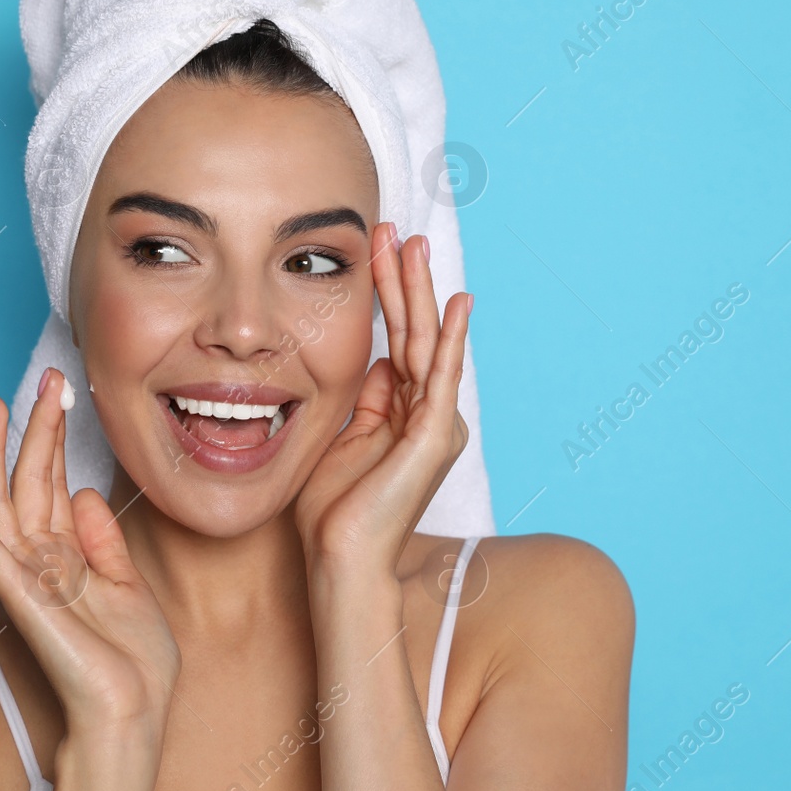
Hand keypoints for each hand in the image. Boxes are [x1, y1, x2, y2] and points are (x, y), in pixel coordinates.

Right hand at [0, 369, 180, 740]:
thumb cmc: (134, 664)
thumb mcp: (129, 587)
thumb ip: (104, 542)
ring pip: (2, 504)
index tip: (62, 390)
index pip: (53, 484)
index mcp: (69, 556)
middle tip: (43, 378)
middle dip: (34, 429)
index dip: (56, 437)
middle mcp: (42, 561)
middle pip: (29, 482)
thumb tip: (89, 492)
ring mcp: (27, 578)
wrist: (134, 713)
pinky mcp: (21, 598)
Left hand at [294, 224, 471, 577]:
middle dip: (402, 280)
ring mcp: (434, 425)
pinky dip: (449, 339)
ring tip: (414, 245)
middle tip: (394, 230)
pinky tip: (457, 304)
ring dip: (419, 292)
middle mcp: (426, 416)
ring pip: (425, 343)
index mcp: (402, 415)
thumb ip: (362, 401)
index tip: (374, 252)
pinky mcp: (434, 438)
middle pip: (412, 333)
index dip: (385, 296)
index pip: (395, 340)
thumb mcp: (340, 438)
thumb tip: (376, 362)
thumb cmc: (332, 512)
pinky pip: (441, 378)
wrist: (340, 560)